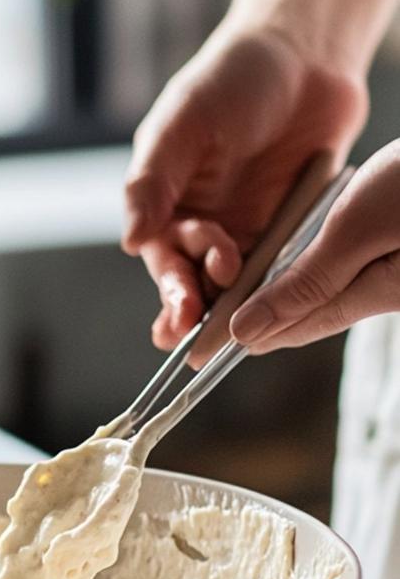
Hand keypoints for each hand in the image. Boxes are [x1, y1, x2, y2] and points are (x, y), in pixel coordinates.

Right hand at [122, 20, 366, 348]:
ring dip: (228, 306)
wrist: (305, 52)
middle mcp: (200, 219)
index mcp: (165, 198)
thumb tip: (130, 240)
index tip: (181, 307)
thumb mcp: (182, 122)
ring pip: (230, 283)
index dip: (169, 284)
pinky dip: (270, 289)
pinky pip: (276, 267)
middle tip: (199, 323)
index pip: (160, 254)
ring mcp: (244, 225)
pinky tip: (270, 305)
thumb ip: (153, 180)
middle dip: (192, 306)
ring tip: (231, 324)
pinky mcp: (286, 225)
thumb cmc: (234, 76)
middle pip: (191, 278)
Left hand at [230, 141, 399, 350]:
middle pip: (310, 313)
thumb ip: (306, 282)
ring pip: (331, 291)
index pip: (290, 326)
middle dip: (265, 321)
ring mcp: (397, 273)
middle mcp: (386, 293)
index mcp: (372, 297)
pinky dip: (318, 269)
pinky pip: (352, 267)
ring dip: (290, 296)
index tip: (198, 350)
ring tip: (246, 304)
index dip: (243, 334)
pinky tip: (301, 264)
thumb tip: (247, 332)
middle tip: (213, 335)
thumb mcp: (358, 228)